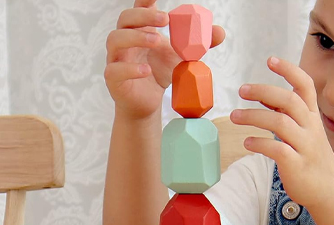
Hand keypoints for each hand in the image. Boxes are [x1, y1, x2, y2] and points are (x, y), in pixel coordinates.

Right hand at [105, 0, 225, 120]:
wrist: (148, 104)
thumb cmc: (160, 74)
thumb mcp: (182, 58)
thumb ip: (199, 45)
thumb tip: (220, 31)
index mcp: (141, 31)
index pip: (138, 9)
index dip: (144, 0)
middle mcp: (125, 41)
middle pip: (125, 19)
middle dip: (144, 16)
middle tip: (165, 20)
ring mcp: (116, 58)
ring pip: (115, 40)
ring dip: (136, 37)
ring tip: (157, 41)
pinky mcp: (113, 78)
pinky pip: (115, 69)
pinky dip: (130, 68)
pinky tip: (147, 70)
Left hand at [230, 57, 333, 209]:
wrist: (329, 190)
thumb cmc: (311, 158)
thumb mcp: (305, 131)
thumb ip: (287, 114)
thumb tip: (264, 97)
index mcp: (312, 116)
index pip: (305, 85)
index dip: (289, 70)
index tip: (270, 60)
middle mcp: (310, 128)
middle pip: (289, 101)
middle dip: (264, 91)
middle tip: (242, 90)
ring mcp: (305, 146)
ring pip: (281, 123)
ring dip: (254, 117)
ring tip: (234, 117)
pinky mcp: (297, 165)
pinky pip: (277, 150)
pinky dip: (260, 144)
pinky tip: (247, 142)